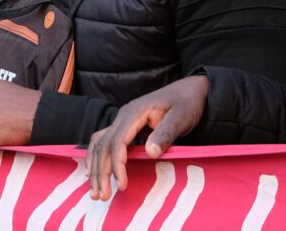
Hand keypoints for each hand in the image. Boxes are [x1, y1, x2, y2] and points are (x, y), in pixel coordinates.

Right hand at [87, 76, 208, 200]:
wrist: (191, 89)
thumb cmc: (187, 102)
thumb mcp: (181, 117)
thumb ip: (166, 134)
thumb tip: (150, 153)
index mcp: (135, 112)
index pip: (117, 141)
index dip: (117, 164)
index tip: (121, 185)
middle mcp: (124, 115)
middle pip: (103, 144)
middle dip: (100, 172)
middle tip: (102, 196)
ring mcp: (123, 119)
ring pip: (100, 144)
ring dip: (95, 167)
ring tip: (96, 191)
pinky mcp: (127, 125)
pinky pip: (104, 141)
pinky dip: (97, 157)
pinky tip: (94, 172)